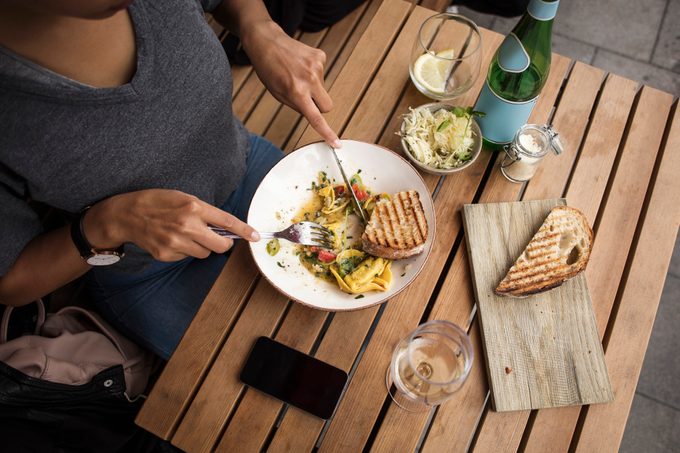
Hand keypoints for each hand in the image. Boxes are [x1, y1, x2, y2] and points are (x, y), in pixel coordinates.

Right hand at [84, 189, 259, 261]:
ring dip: (201, 247)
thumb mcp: (183, 197)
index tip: (256, 236)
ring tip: (184, 234)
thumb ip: (204, 211)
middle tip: (216, 239)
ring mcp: (177, 242)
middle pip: (220, 246)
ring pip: (204, 254)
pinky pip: (186, 257)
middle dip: (223, 244)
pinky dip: (184, 251)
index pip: (227, 222)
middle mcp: (187, 226)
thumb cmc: (157, 202)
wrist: (126, 215)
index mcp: (194, 207)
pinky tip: (171, 240)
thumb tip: (224, 227)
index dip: (244, 230)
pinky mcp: (167, 254)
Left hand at [241, 20, 340, 147]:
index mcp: (297, 92)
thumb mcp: (277, 94)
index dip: (327, 132)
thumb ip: (296, 105)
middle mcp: (310, 79)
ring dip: (313, 86)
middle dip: (319, 106)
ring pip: (323, 89)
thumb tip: (313, 111)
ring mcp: (317, 66)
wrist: (267, 41)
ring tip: (296, 74)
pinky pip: (322, 73)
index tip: (336, 143)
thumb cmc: (268, 69)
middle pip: (327, 106)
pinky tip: (300, 65)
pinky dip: (313, 73)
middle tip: (305, 97)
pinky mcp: (320, 56)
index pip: (316, 118)